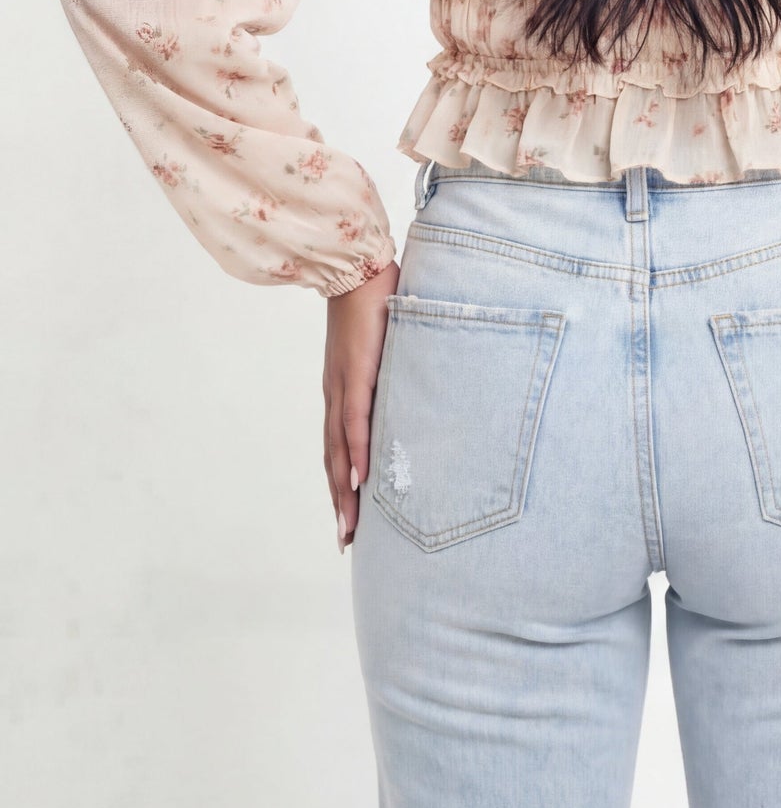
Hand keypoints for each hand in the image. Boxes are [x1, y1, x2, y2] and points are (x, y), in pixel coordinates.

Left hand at [324, 257, 399, 551]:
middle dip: (341, 503)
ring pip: (341, 450)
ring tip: (351, 528)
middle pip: (335, 460)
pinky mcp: (355, 373)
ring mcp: (342, 386)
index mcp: (341, 390)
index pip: (339, 446)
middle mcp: (336, 395)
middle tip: (348, 542)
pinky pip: (356, 421)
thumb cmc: (374, 300)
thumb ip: (395, 368)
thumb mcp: (387, 345)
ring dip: (345, 492)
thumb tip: (418, 385)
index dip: (342, 483)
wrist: (356, 266)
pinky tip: (362, 480)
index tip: (348, 517)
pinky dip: (358, 452)